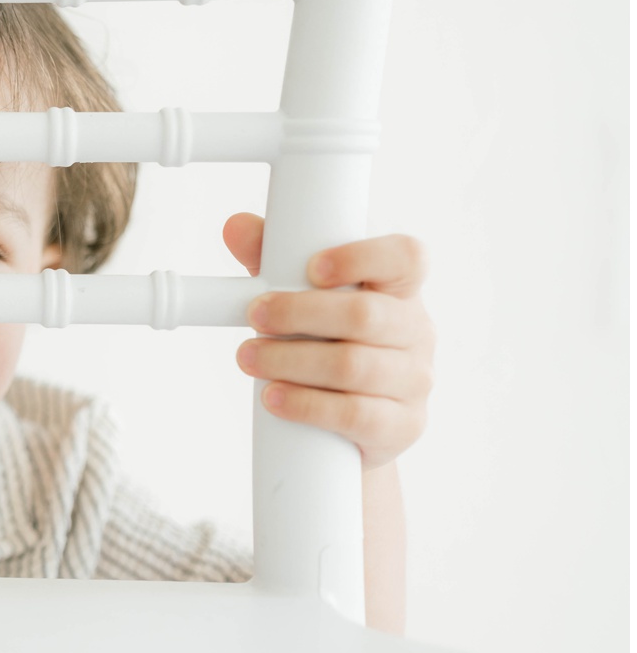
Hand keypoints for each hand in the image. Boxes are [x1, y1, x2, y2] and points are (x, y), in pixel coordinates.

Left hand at [222, 213, 434, 471]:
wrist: (349, 425)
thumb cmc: (327, 344)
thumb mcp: (303, 299)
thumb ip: (273, 260)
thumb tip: (235, 226)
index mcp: (401, 290)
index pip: (406, 258)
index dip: (363, 257)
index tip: (313, 266)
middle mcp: (417, 331)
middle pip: (365, 315)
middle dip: (299, 313)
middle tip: (253, 315)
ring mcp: (415, 381)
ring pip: (353, 366)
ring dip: (290, 361)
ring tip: (248, 357)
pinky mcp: (401, 426)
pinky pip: (356, 415)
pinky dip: (307, 405)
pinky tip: (274, 398)